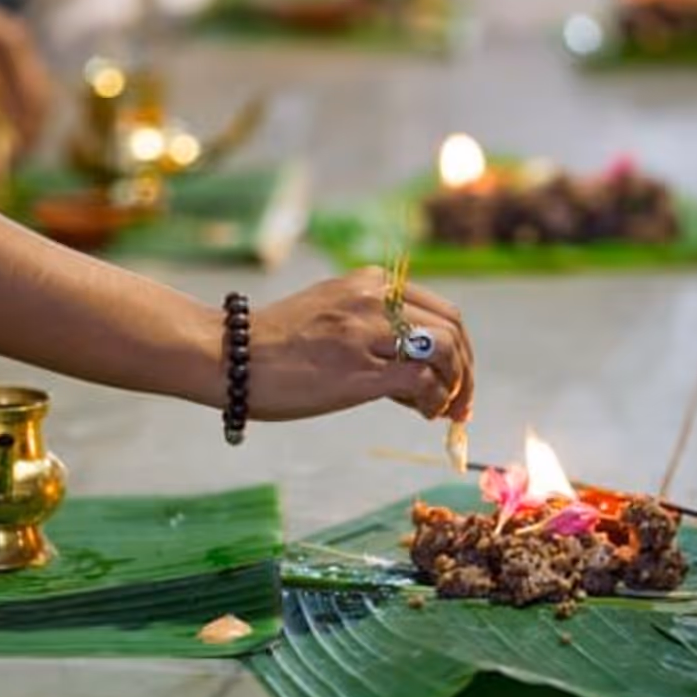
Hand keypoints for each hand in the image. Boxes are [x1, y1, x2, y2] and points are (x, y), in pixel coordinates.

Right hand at [248, 268, 473, 421]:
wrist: (231, 358)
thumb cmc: (276, 346)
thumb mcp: (331, 314)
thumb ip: (373, 327)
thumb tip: (418, 372)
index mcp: (370, 283)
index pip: (443, 310)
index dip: (461, 349)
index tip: (458, 379)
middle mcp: (373, 300)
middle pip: (453, 329)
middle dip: (466, 371)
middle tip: (460, 404)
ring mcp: (366, 333)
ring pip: (445, 351)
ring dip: (454, 386)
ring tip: (438, 411)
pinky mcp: (358, 370)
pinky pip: (421, 381)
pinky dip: (433, 400)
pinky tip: (420, 413)